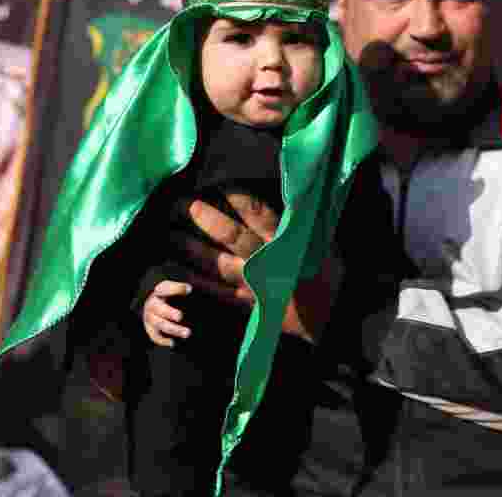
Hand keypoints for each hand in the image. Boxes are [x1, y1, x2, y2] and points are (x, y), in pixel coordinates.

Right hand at [142, 280, 191, 346]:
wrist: (153, 307)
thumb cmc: (168, 297)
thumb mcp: (173, 290)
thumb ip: (181, 290)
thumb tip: (192, 290)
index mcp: (158, 292)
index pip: (164, 289)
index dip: (176, 289)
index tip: (189, 289)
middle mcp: (152, 305)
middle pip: (159, 308)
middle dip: (169, 312)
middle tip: (180, 316)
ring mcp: (150, 318)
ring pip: (159, 324)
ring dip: (173, 329)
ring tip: (188, 333)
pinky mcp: (151, 330)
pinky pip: (155, 337)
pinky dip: (163, 341)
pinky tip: (173, 343)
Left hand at [170, 191, 343, 342]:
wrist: (332, 318)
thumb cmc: (327, 274)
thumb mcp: (320, 241)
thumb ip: (297, 222)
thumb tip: (281, 195)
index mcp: (286, 240)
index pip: (256, 211)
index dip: (232, 196)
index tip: (213, 183)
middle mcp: (267, 260)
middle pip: (229, 234)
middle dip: (202, 216)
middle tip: (179, 203)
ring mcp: (254, 284)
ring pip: (215, 263)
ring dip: (189, 246)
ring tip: (168, 232)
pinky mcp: (246, 303)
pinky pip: (214, 290)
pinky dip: (193, 278)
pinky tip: (174, 267)